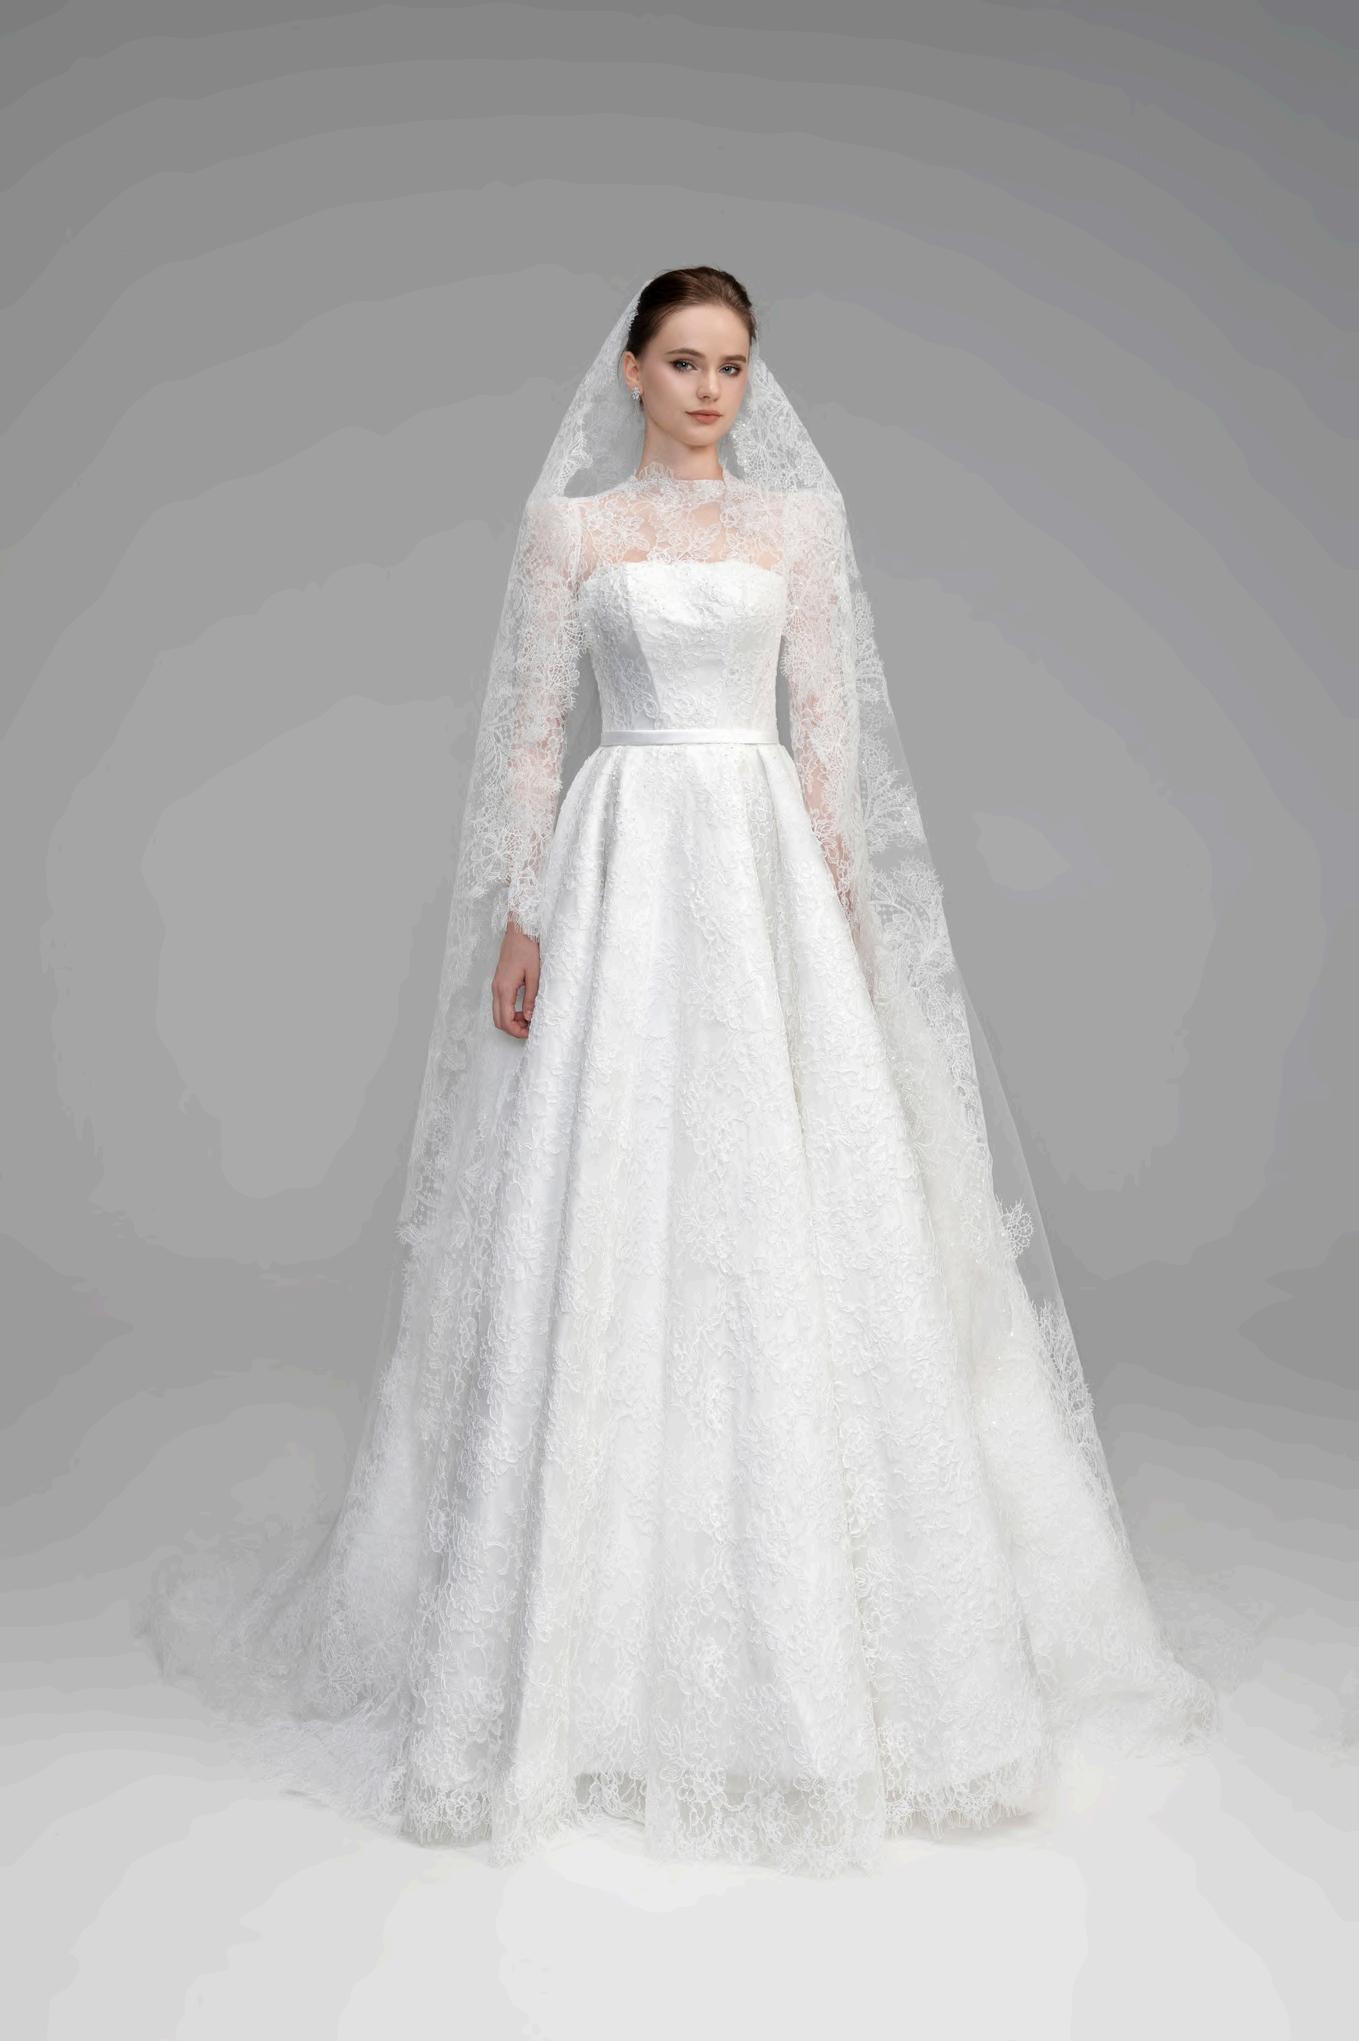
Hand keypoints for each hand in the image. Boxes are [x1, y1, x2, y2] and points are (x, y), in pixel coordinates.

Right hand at [492, 918, 540, 1038]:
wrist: (519, 931)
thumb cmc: (527, 949)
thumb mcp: (534, 975)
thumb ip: (531, 998)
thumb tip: (530, 1018)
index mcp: (504, 988)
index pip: (505, 1020)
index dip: (517, 1031)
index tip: (530, 1032)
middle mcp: (496, 989)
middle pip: (499, 1020)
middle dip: (513, 1029)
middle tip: (530, 1029)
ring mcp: (496, 985)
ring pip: (498, 1013)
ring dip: (512, 1020)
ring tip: (529, 1018)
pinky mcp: (499, 982)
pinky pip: (500, 1004)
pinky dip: (510, 1011)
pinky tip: (524, 1009)